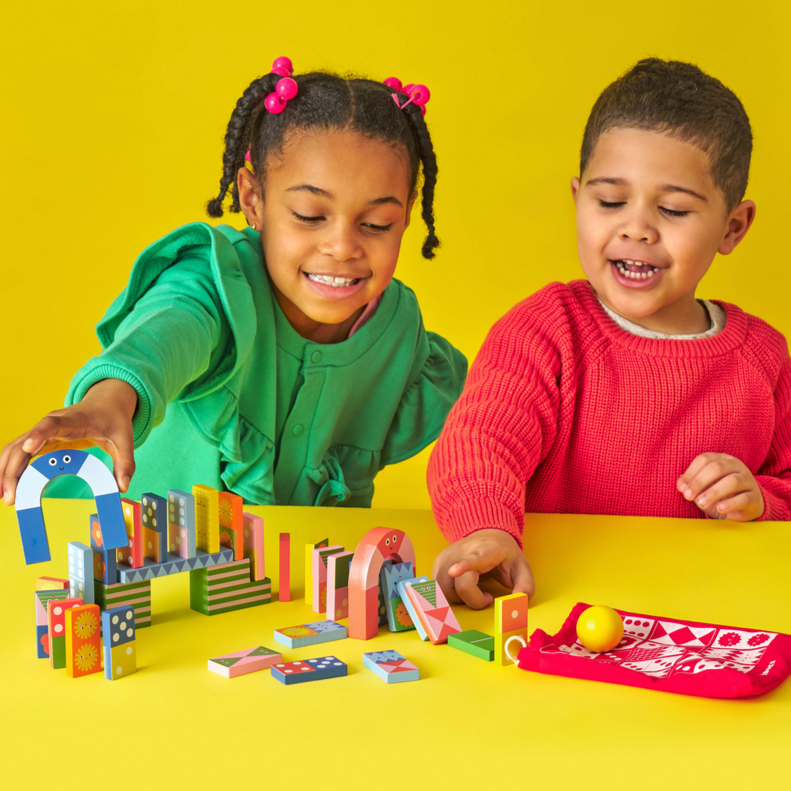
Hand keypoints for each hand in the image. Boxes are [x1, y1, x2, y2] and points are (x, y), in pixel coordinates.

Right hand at [0, 378, 137, 504]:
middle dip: (13, 469)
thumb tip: (122, 487)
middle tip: (11, 496)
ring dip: (5, 471)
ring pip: (15, 448)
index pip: (52, 425)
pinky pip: (19, 452)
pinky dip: (10, 468)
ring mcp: (42, 430)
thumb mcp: (125, 440)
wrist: (106, 403)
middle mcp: (52, 423)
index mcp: (74, 420)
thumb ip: (125, 463)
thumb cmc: (113, 419)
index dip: (39, 435)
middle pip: (24, 443)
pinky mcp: (40, 438)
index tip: (28, 448)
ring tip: (5, 496)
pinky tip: (7, 486)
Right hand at [432, 528, 534, 608]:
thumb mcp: (522, 568)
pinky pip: (439, 588)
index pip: (474, 558)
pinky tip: (462, 589)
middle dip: (474, 600)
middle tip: (487, 596)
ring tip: (474, 591)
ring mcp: (447, 556)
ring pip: (445, 590)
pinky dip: (451, 595)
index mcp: (486, 550)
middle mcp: (462, 551)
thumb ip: (526, 586)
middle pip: (460, 585)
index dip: (463, 565)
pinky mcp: (438, 563)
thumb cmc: (505, 555)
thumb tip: (519, 602)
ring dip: (460, 599)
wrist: (488, 535)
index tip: (453, 571)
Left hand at [677, 452, 764, 520]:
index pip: (705, 459)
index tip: (681, 488)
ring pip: (732, 481)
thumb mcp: (704, 487)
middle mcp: (737, 466)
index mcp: (722, 459)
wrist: (744, 508)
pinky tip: (720, 508)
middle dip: (699, 482)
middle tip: (688, 496)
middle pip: (717, 468)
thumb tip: (681, 484)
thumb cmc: (720, 494)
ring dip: (713, 492)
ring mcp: (748, 481)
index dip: (691, 473)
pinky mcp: (755, 498)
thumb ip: (692, 483)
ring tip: (701, 502)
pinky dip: (730, 504)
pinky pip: (744, 498)